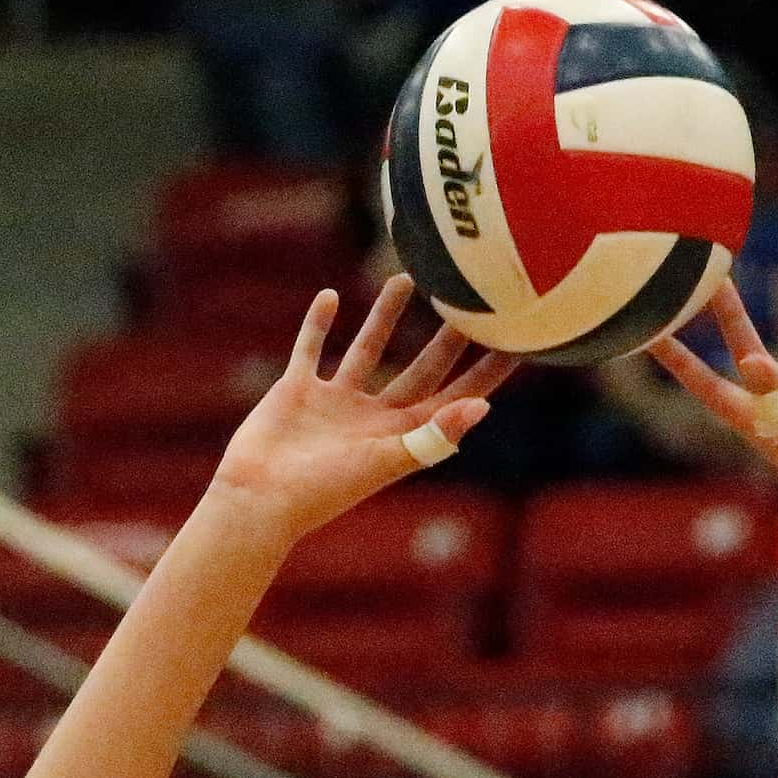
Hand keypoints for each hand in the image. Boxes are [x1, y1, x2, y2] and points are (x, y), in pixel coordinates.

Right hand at [210, 274, 514, 539]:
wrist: (260, 500)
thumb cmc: (324, 491)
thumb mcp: (385, 461)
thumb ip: (433, 434)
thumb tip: (482, 407)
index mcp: (402, 436)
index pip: (456, 398)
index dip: (488, 374)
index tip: (517, 343)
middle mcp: (374, 417)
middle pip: (421, 370)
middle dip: (447, 339)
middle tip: (471, 299)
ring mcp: (336, 403)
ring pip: (368, 349)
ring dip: (385, 316)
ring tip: (406, 278)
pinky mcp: (298, 391)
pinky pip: (312, 348)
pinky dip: (318, 324)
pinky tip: (329, 295)